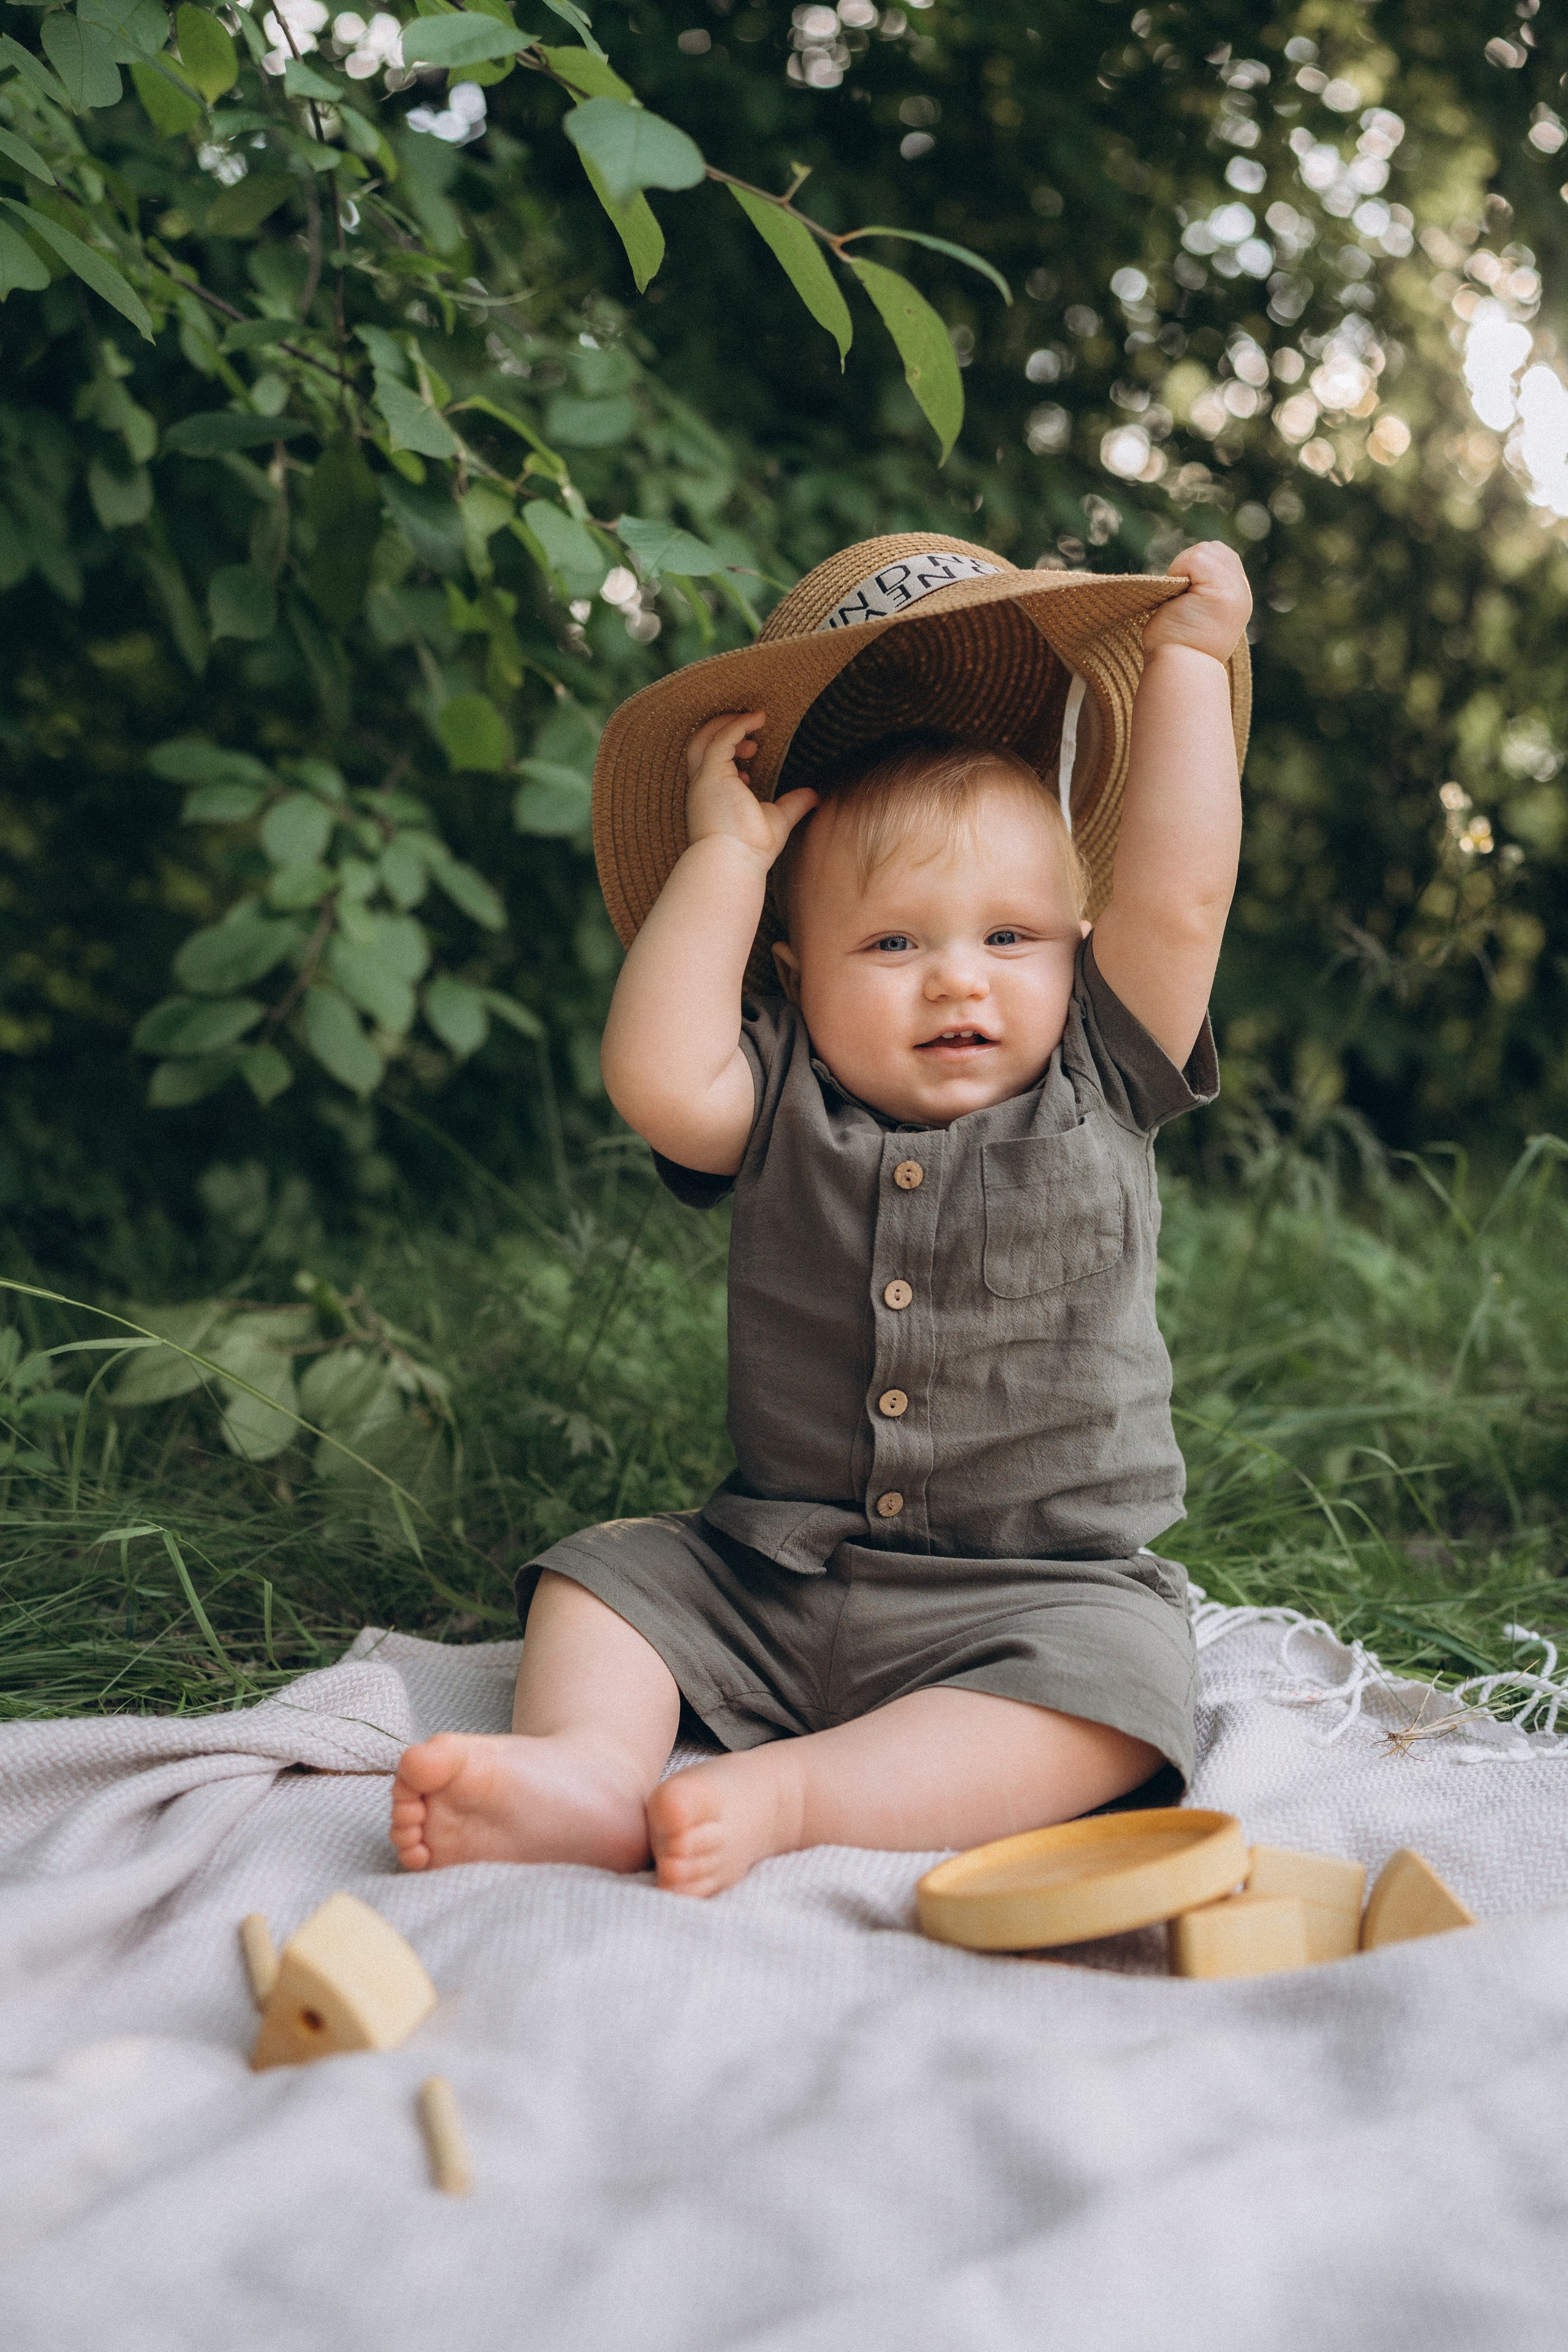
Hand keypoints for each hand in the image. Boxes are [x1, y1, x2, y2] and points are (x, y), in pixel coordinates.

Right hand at [685, 710, 817, 869]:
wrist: (733, 863)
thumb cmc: (750, 850)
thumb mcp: (777, 821)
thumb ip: (793, 805)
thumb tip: (814, 796)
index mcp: (713, 797)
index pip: (712, 764)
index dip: (731, 751)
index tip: (753, 750)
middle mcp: (703, 787)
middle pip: (700, 745)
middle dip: (722, 730)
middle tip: (750, 727)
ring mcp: (704, 780)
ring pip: (704, 737)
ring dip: (727, 724)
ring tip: (755, 720)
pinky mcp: (711, 774)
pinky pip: (722, 738)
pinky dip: (738, 725)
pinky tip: (758, 718)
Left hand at [1141, 540, 1251, 663]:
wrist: (1179, 671)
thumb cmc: (1174, 648)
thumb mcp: (1193, 612)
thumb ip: (1200, 590)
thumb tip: (1186, 574)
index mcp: (1236, 597)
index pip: (1220, 557)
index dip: (1195, 568)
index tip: (1184, 596)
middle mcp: (1241, 592)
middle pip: (1214, 549)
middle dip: (1190, 565)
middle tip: (1180, 599)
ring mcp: (1235, 591)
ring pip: (1205, 550)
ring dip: (1182, 568)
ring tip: (1180, 601)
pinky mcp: (1222, 592)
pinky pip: (1195, 558)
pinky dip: (1178, 571)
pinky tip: (1177, 599)